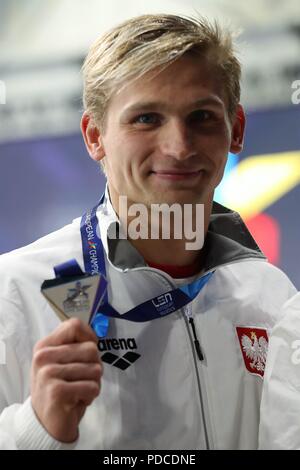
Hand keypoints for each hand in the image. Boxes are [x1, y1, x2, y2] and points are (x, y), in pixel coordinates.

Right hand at [31, 318, 101, 442]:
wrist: (46, 423)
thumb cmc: (60, 388)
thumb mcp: (61, 362)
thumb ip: (75, 346)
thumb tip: (94, 337)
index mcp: (45, 345)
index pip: (74, 325)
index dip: (89, 337)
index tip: (88, 353)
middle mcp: (43, 356)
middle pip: (91, 349)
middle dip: (94, 366)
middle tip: (82, 379)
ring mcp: (48, 373)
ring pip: (95, 369)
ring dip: (93, 383)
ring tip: (78, 390)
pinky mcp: (57, 391)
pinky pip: (92, 387)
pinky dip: (91, 396)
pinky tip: (77, 400)